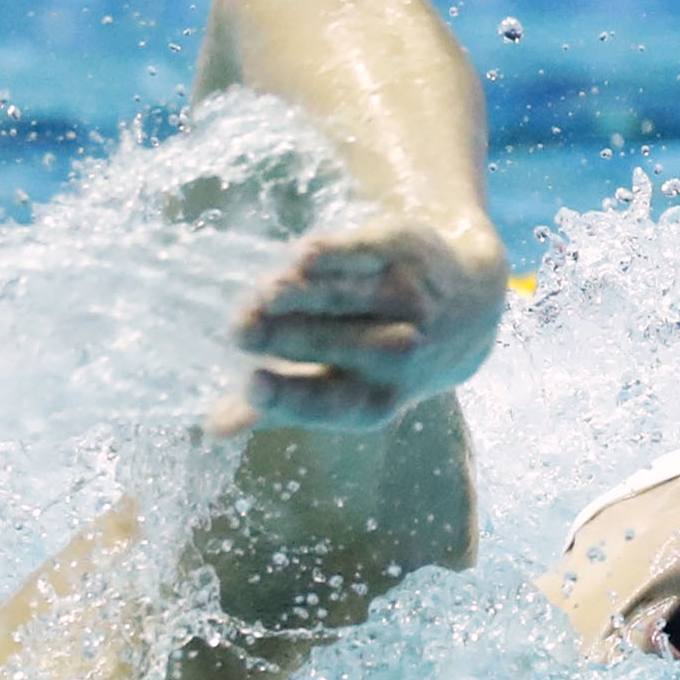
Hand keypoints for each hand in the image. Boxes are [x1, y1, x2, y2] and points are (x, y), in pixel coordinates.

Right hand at [207, 218, 507, 435]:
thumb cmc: (376, 352)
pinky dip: (342, 254)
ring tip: (262, 293)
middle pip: (343, 346)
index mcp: (376, 398)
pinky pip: (374, 255)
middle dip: (291, 338)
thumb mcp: (336, 383)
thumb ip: (278, 402)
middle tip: (239, 330)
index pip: (333, 402)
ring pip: (356, 299)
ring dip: (309, 296)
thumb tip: (214, 428)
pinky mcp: (407, 251)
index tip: (251, 384)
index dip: (291, 396)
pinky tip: (305, 255)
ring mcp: (410, 299)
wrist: (464, 303)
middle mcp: (401, 354)